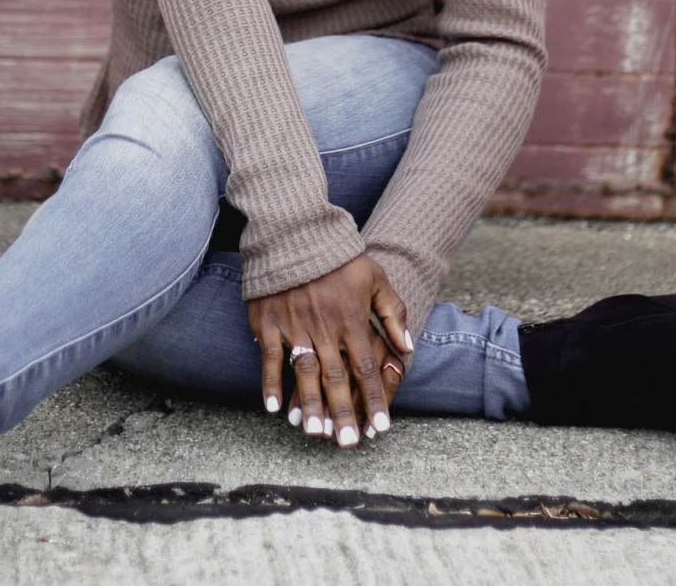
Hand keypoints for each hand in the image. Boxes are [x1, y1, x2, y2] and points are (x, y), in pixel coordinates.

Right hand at [247, 254, 411, 447]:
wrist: (296, 233)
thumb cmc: (340, 258)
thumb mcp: (376, 278)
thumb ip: (393, 313)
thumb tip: (406, 348)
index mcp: (352, 320)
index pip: (366, 368)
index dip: (373, 399)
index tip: (380, 428)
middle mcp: (325, 327)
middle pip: (336, 378)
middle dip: (343, 413)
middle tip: (347, 443)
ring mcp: (295, 326)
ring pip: (305, 373)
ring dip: (310, 405)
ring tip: (315, 433)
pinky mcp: (269, 322)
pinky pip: (271, 358)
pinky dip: (271, 383)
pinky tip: (273, 409)